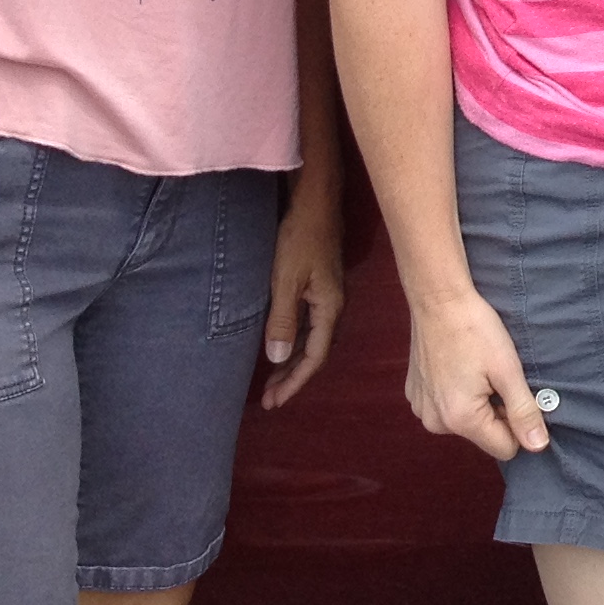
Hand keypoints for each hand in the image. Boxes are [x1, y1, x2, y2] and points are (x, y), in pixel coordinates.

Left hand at [257, 179, 344, 410]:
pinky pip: (310, 325)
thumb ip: (282, 320)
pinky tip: (282, 344)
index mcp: (329, 309)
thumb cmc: (300, 239)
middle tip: (270, 398)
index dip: (294, 382)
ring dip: (293, 361)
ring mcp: (328, 295)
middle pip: (315, 352)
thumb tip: (277, 359)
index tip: (274, 401)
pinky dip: (295, 341)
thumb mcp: (286, 281)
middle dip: (293, 377)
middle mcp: (334, 306)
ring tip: (273, 379)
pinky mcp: (320, 286)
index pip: (314, 357)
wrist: (315, 202)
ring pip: (313, 339)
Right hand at [402, 285, 548, 462]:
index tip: (513, 390)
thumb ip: (524, 411)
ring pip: (466, 421)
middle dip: (496, 410)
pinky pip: (446, 407)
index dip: (517, 422)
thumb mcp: (508, 370)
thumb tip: (538, 446)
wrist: (438, 300)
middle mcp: (436, 422)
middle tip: (494, 374)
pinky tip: (458, 365)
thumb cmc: (475, 329)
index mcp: (461, 419)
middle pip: (484, 434)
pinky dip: (457, 392)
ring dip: (477, 401)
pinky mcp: (415, 395)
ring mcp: (421, 409)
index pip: (506, 448)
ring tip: (475, 367)